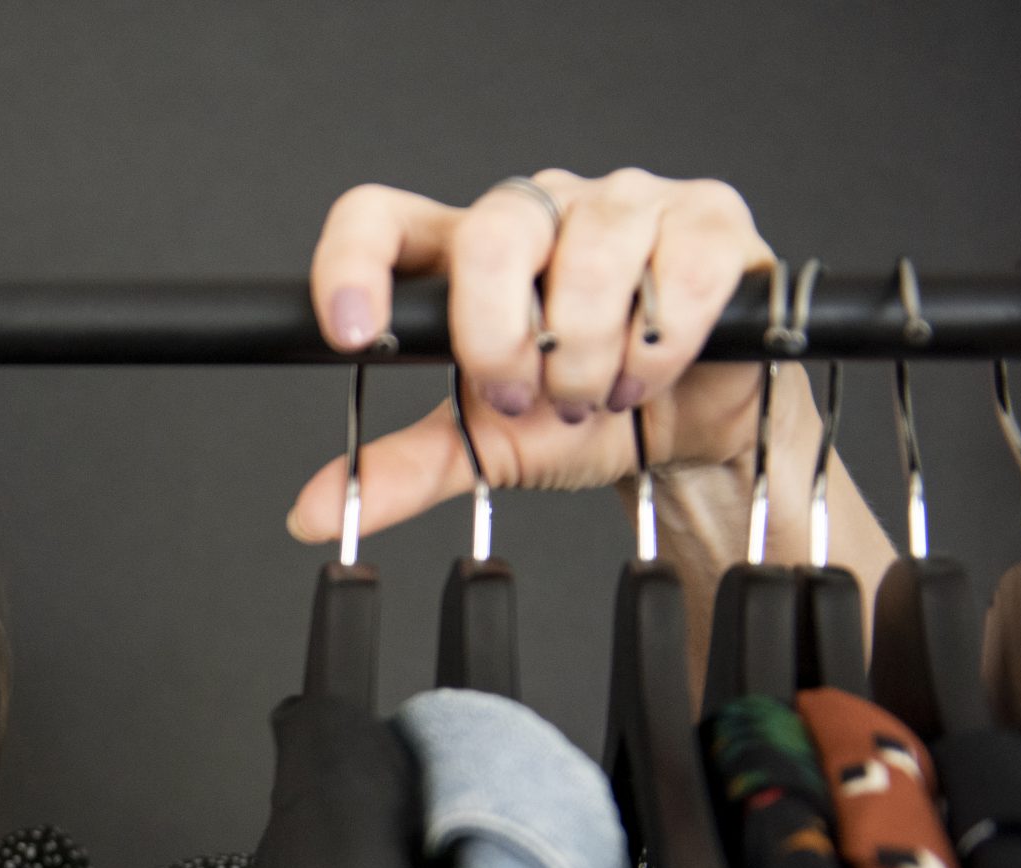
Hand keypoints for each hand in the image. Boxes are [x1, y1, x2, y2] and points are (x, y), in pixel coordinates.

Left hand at [286, 167, 781, 547]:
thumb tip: (312, 512)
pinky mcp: (708, 219)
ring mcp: (627, 202)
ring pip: (592, 254)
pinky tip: (648, 374)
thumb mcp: (483, 446)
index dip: (355, 261)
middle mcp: (542, 210)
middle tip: (519, 396)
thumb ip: (402, 469)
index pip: (381, 217)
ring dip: (587, 353)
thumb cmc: (582, 415)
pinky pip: (681, 271)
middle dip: (500, 335)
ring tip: (594, 394)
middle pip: (492, 231)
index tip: (353, 332)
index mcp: (467, 253)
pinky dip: (658, 345)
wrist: (685, 431)